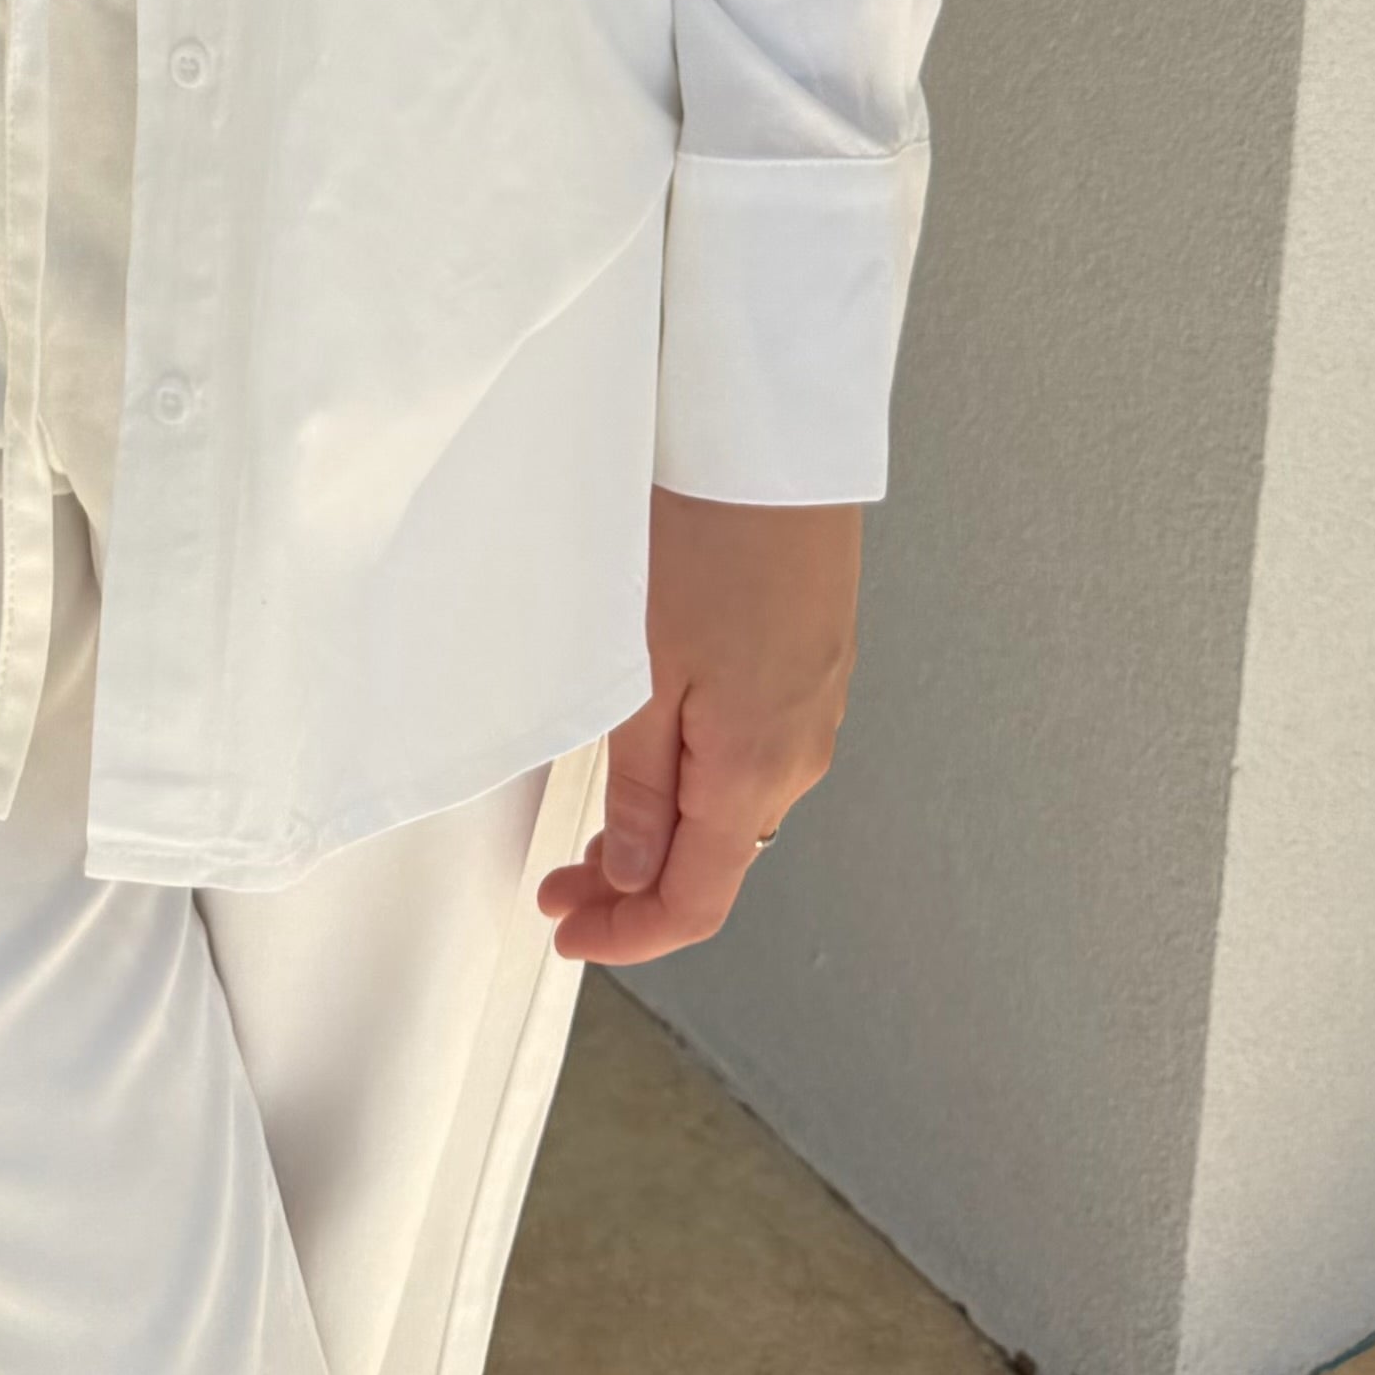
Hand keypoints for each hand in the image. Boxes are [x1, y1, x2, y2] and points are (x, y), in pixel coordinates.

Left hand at [537, 493, 861, 967]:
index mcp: (755, 769)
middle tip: (560, 885)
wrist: (772, 439)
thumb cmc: (706, 533)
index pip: (696, 903)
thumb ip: (641, 788)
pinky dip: (701, 784)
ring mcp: (814, 710)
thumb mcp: (644, 672)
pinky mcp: (813, 668)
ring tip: (597, 829)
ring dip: (668, 836)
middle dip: (636, 889)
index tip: (568, 930)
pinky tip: (658, 760)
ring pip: (736, 812)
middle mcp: (800, 753)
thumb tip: (634, 871)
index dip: (627, 935)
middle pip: (717, 864)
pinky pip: (756, 759)